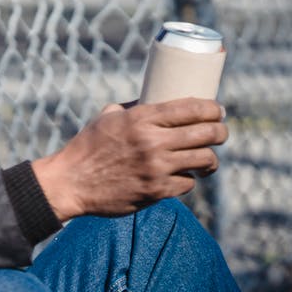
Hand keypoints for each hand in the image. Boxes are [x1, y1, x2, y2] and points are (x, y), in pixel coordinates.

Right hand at [32, 98, 226, 220]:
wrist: (70, 182)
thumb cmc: (87, 147)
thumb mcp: (107, 117)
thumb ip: (133, 109)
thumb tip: (155, 100)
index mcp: (141, 119)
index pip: (192, 108)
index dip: (213, 108)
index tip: (218, 111)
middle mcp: (152, 142)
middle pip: (207, 133)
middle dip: (221, 132)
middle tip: (220, 133)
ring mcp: (156, 168)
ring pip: (204, 160)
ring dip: (210, 160)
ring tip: (207, 160)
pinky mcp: (156, 191)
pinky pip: (187, 183)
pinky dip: (187, 180)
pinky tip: (183, 177)